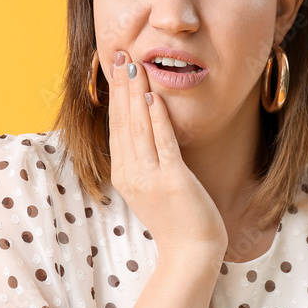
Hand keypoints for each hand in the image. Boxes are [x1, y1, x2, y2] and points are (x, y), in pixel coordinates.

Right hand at [106, 50, 227, 264]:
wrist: (192, 252)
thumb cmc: (177, 218)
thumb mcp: (152, 185)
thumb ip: (145, 158)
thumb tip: (144, 126)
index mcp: (124, 174)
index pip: (116, 126)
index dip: (116, 95)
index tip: (117, 67)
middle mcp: (131, 174)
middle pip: (123, 121)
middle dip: (122, 85)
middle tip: (119, 54)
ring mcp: (150, 178)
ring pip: (138, 128)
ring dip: (136, 94)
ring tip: (134, 66)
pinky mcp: (172, 181)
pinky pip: (162, 144)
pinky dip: (156, 119)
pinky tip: (152, 98)